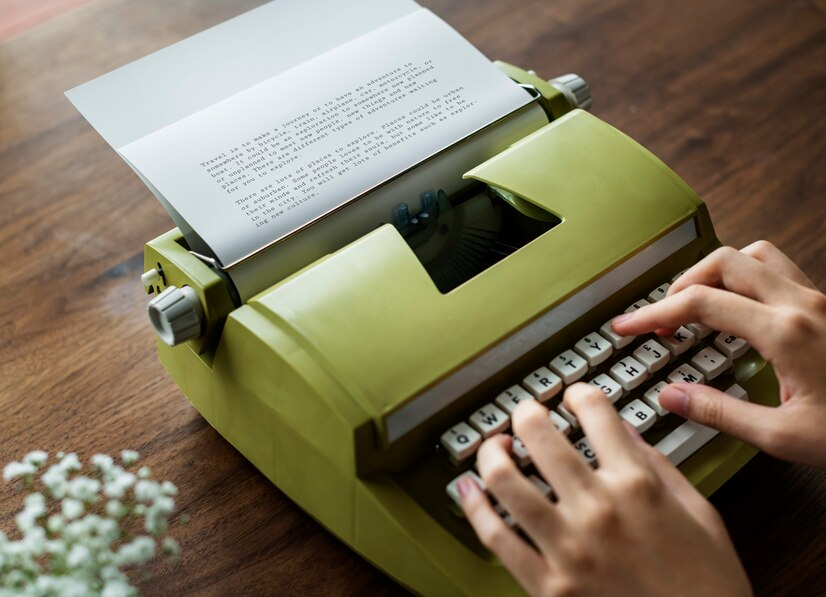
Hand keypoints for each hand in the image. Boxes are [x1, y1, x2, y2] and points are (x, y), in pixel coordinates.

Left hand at [458, 384, 751, 596]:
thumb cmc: (708, 587)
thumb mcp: (700, 513)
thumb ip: (659, 466)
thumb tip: (625, 432)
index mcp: (638, 485)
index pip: (596, 412)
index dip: (580, 394)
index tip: (573, 396)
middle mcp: (598, 509)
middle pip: (538, 434)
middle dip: (526, 413)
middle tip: (526, 413)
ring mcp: (569, 547)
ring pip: (504, 480)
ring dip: (491, 453)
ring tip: (495, 447)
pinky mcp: (549, 586)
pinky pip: (496, 537)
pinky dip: (474, 508)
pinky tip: (468, 490)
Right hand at [612, 241, 825, 467]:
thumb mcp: (785, 437)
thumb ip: (721, 413)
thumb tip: (672, 395)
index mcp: (786, 332)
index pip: (699, 302)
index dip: (653, 313)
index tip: (627, 326)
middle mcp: (802, 304)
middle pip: (724, 262)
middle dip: (681, 284)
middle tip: (662, 317)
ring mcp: (818, 299)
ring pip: (755, 255)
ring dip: (717, 272)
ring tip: (698, 304)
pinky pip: (779, 270)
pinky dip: (746, 278)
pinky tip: (740, 311)